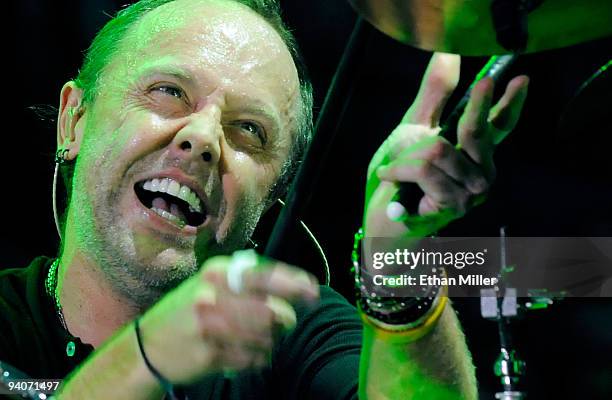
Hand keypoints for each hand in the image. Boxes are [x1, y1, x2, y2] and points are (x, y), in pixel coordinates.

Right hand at [137, 251, 318, 384]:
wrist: (147, 346)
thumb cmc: (188, 310)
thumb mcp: (211, 283)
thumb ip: (248, 281)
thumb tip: (296, 286)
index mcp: (216, 273)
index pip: (265, 276)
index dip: (294, 285)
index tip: (312, 291)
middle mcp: (213, 296)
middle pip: (272, 312)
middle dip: (286, 319)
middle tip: (286, 321)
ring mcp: (210, 327)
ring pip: (266, 338)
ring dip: (272, 341)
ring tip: (261, 337)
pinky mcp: (210, 355)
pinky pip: (253, 358)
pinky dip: (258, 357)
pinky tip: (246, 351)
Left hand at [364, 53, 528, 237]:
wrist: (383, 220)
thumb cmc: (400, 178)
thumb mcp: (413, 130)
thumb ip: (433, 96)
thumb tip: (448, 53)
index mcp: (475, 154)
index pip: (500, 127)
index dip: (510, 104)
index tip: (520, 79)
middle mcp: (482, 172)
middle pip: (477, 131)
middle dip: (477, 106)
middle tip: (485, 81)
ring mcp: (472, 192)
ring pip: (439, 149)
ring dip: (406, 155)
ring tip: (395, 169)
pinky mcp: (454, 205)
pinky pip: (424, 168)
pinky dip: (399, 169)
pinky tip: (390, 178)